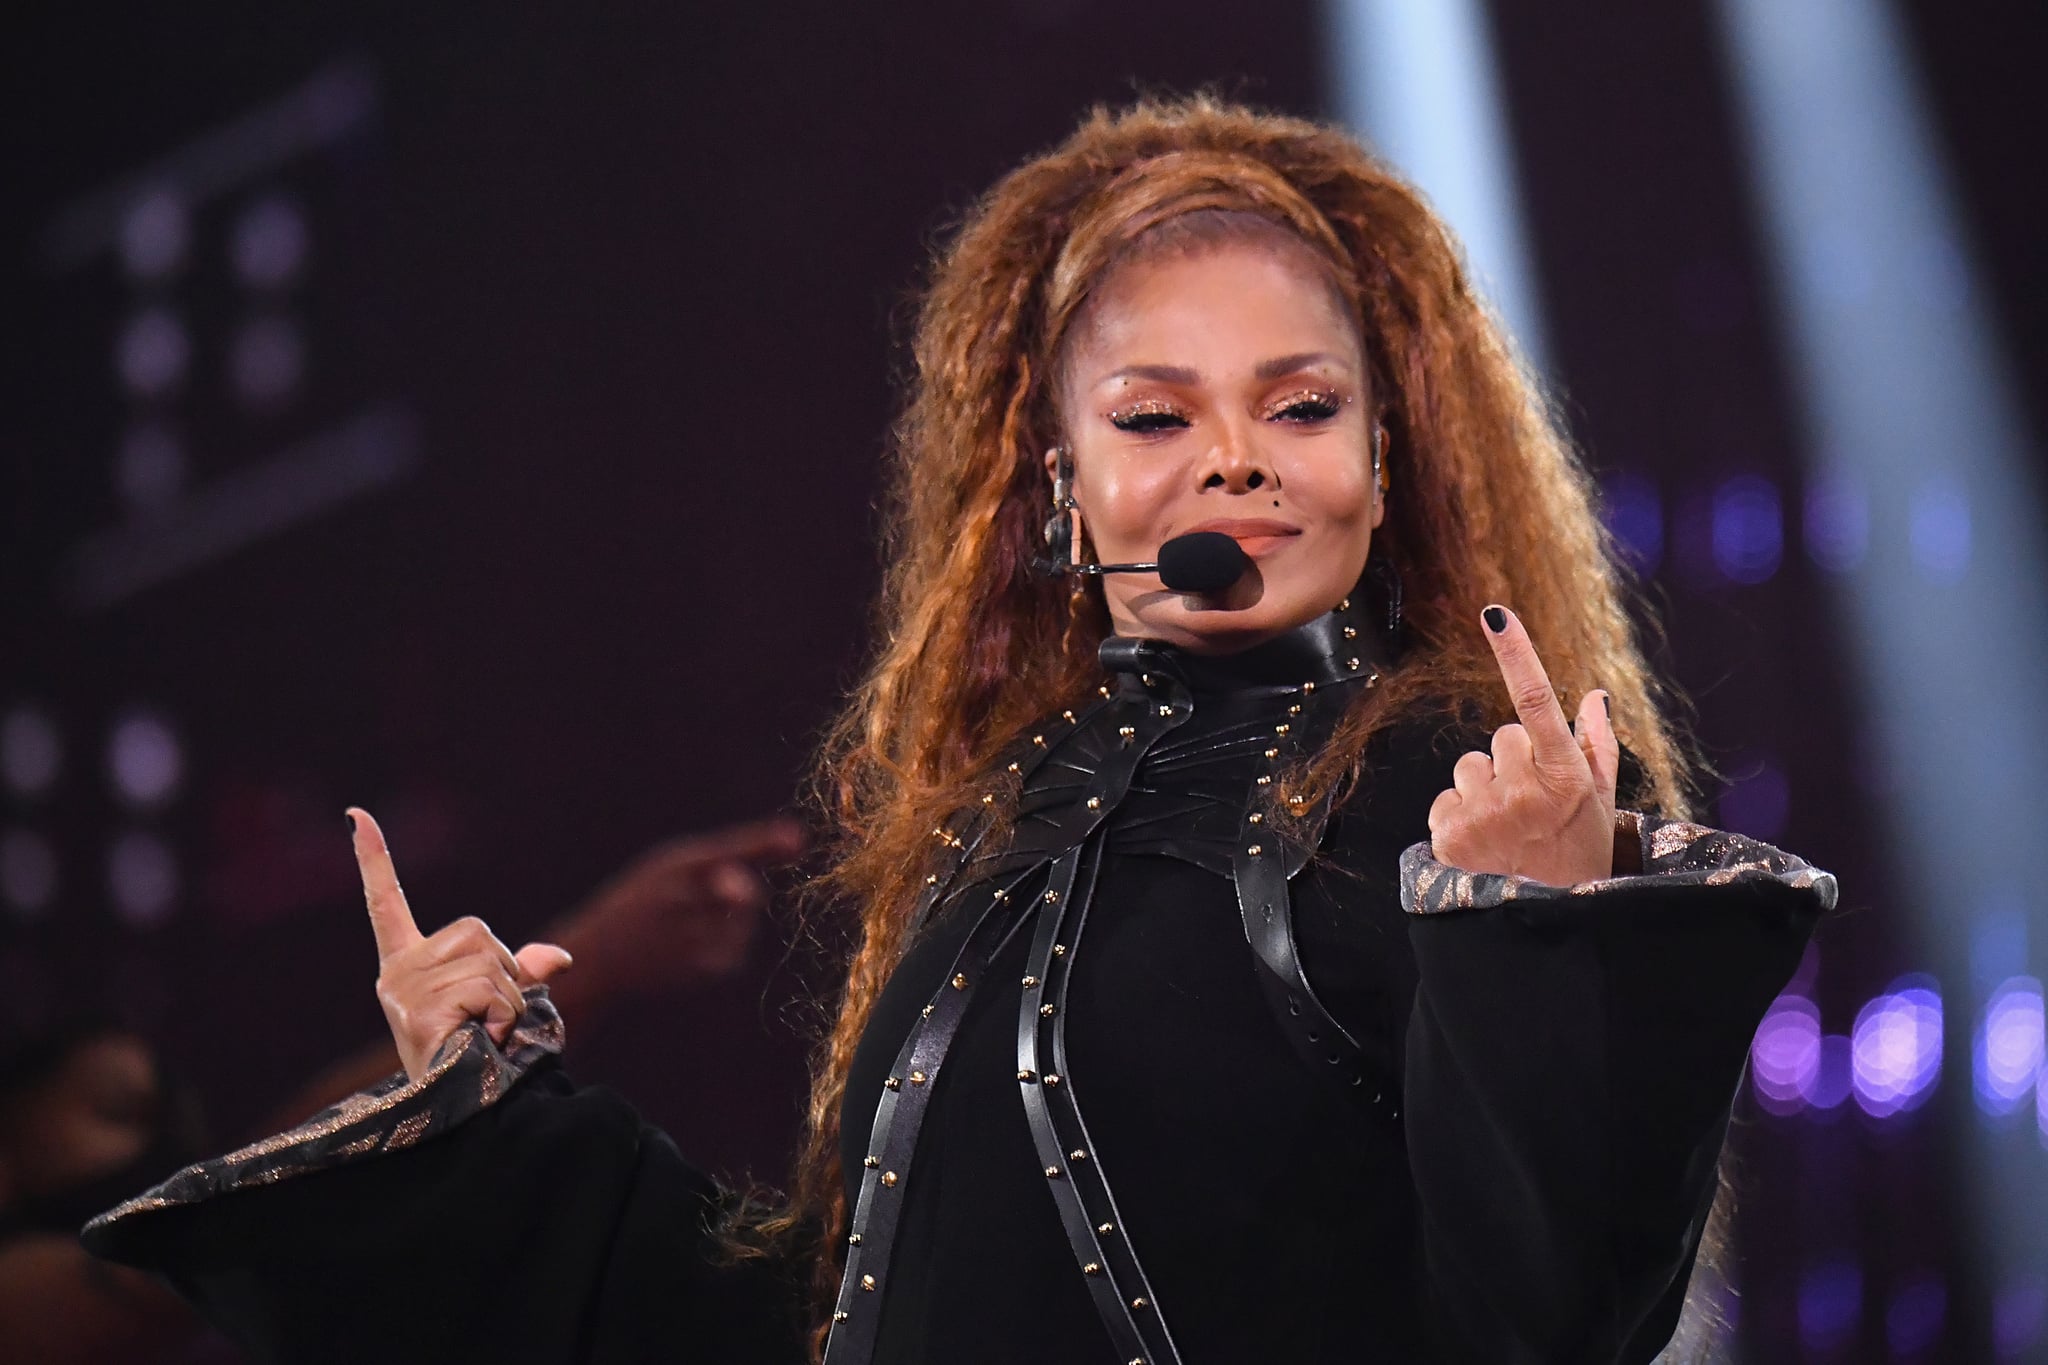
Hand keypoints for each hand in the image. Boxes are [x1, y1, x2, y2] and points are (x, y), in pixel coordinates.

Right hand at [350, 807, 573, 1082]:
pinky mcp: (417, 1012)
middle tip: (489, 1020)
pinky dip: (506, 1015)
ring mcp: (402, 992)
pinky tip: (483, 1041)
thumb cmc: (483, 1058)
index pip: (385, 902)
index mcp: (408, 963)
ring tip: (486, 1035)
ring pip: (491, 962)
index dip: (374, 858)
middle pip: (478, 932)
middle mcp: (397, 972)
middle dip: (505, 973)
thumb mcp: (502, 1005)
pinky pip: (490, 989)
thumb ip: (522, 973)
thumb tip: (559, 957)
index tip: (356, 814)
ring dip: (509, 1000)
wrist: (469, 1111)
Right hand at [545, 818, 804, 998]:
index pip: (726, 852)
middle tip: (717, 896)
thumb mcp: (671, 865)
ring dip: (735, 921)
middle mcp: (681, 900)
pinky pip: (738, 951)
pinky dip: (726, 947)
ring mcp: (689, 937)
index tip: (798, 839)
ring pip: (746, 923)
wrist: (598, 957)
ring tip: (691, 924)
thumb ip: (730, 854)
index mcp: (673, 865)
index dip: (763, 845)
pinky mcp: (698, 968)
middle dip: (745, 893)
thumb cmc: (643, 901)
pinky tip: (691, 947)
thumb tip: (799, 841)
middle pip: (748, 893)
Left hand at [1427, 605, 1618, 886]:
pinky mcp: (1448, 835)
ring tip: (1508, 828)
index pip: (1536, 702)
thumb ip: (1598, 745)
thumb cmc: (1580, 859)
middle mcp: (1524, 791)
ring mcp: (1484, 813)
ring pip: (1470, 765)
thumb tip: (1595, 695)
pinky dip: (1460, 816)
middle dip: (1514, 761)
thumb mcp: (1600, 805)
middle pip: (1502, 736)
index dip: (1516, 654)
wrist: (1547, 924)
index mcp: (1566, 777)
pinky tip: (1484, 843)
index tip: (1496, 615)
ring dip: (1484, 788)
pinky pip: (1446, 798)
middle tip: (1532, 804)